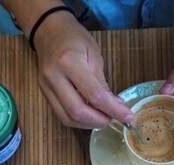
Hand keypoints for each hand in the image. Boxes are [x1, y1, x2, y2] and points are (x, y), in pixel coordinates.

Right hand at [34, 12, 132, 128]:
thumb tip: (115, 106)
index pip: (94, 95)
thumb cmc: (74, 38)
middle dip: (99, 121)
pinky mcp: (45, 94)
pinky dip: (78, 120)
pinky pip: (61, 115)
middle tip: (113, 119)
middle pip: (77, 111)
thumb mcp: (94, 55)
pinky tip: (90, 115)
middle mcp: (55, 77)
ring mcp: (47, 87)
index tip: (127, 117)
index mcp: (69, 62)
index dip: (113, 110)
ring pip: (67, 118)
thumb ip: (102, 83)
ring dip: (88, 124)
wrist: (48, 31)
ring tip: (103, 117)